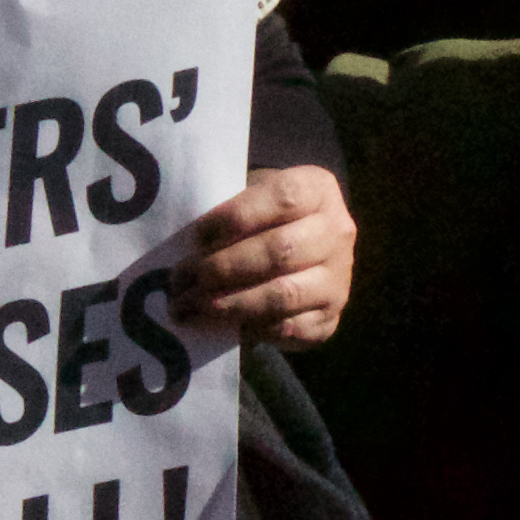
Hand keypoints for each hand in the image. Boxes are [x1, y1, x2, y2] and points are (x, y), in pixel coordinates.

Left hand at [174, 164, 352, 349]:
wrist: (299, 254)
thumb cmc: (262, 218)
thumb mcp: (251, 197)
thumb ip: (229, 212)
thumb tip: (190, 245)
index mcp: (318, 189)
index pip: (283, 197)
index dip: (237, 216)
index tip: (198, 235)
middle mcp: (337, 232)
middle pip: (280, 251)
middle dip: (222, 267)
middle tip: (182, 278)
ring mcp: (337, 279)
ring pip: (282, 294)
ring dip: (228, 303)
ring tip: (190, 305)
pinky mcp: (329, 319)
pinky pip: (287, 329)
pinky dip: (250, 328)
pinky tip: (221, 324)